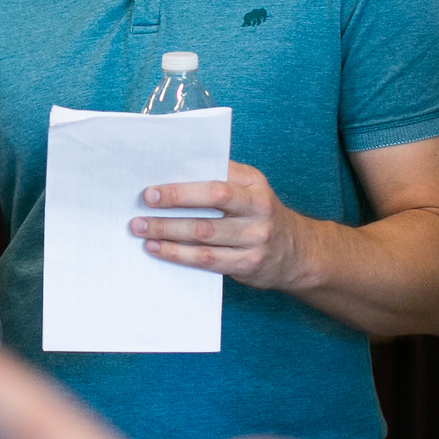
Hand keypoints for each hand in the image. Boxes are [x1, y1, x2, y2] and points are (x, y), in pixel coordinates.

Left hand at [130, 160, 305, 289]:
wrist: (297, 254)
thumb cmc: (258, 215)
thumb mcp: (250, 190)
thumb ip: (220, 180)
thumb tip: (170, 175)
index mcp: (254, 183)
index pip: (217, 176)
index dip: (183, 183)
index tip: (153, 186)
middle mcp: (259, 207)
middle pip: (212, 200)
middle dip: (174, 201)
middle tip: (143, 204)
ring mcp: (256, 237)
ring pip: (204, 233)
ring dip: (168, 231)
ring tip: (141, 228)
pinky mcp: (248, 264)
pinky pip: (207, 259)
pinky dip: (178, 254)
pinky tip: (157, 249)